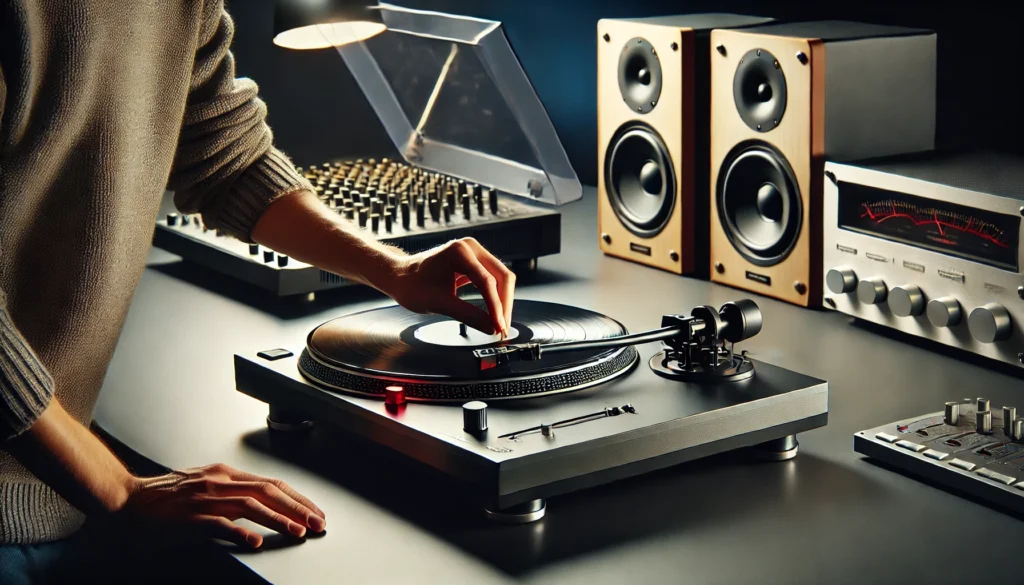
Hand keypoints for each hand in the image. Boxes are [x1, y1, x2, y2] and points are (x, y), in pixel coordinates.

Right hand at [122, 463, 325, 548]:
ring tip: (297, 531)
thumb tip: (265, 502)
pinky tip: (255, 541)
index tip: (315, 512)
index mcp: (226, 474)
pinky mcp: (189, 517)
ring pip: (251, 505)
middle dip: (298, 508)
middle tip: (317, 523)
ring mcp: (205, 498)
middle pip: (269, 491)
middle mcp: (220, 481)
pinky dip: (239, 532)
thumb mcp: (207, 485)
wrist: (129, 499)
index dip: (297, 498)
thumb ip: (234, 492)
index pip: (272, 483)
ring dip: (278, 519)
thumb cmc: (168, 496)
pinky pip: (218, 524)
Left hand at [382, 237, 515, 335]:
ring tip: (500, 324)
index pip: (487, 281)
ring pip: (500, 278)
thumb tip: (490, 328)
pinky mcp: (473, 263)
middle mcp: (470, 248)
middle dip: (504, 304)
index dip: (496, 307)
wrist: (399, 277)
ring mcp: (473, 254)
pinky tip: (494, 314)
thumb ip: (467, 315)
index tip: (498, 327)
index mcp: (460, 251)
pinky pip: (492, 280)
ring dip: (502, 302)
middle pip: (502, 276)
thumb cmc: (412, 285)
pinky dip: (495, 298)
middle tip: (503, 328)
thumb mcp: (439, 303)